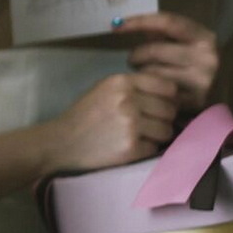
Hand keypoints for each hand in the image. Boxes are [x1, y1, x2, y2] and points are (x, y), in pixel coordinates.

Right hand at [49, 72, 179, 173]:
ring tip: (136, 137)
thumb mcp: (104, 90)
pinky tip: (127, 148)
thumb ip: (133, 87)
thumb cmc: (84, 116)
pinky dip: (144, 151)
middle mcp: (128, 100)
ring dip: (155, 136)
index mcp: (121, 81)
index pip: (167, 87)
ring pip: (166, 130)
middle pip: (170, 110)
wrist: (60, 143)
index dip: (167, 99)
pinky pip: (154, 148)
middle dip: (161, 119)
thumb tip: (172, 94)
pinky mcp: (130, 148)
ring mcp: (130, 125)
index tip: (157, 107)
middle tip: (145, 126)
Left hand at [116, 12, 220, 111]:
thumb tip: (121, 23)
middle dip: (137, 54)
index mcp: (204, 37)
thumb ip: (157, 30)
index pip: (168, 22)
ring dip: (141, 73)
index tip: (116, 25)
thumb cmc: (187, 61)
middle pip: (155, 50)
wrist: (214, 91)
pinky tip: (150, 88)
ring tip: (145, 74)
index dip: (140, 21)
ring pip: (153, 73)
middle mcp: (207, 58)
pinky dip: (148, 89)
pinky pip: (156, 92)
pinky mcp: (193, 100)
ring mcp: (202, 80)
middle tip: (133, 59)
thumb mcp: (178, 40)